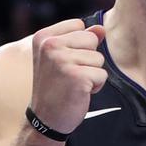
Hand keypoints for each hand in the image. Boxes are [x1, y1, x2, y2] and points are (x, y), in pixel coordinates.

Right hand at [29, 18, 107, 134]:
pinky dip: (95, 87)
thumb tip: (102, 28)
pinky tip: (79, 93)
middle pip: (91, 39)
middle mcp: (50, 46)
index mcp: (43, 37)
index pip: (79, 25)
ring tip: (73, 84)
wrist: (45, 119)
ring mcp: (62, 61)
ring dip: (92, 74)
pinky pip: (102, 75)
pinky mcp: (76, 77)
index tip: (63, 62)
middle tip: (70, 75)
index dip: (79, 45)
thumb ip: (81, 40)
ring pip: (98, 58)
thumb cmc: (55, 87)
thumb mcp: (63, 58)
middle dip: (88, 59)